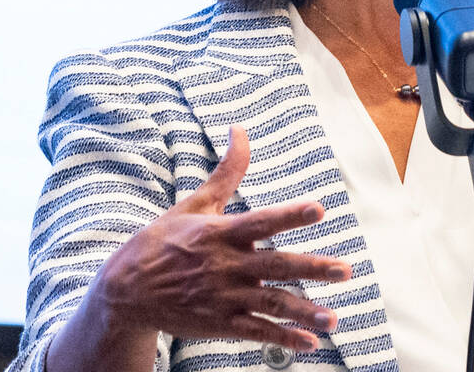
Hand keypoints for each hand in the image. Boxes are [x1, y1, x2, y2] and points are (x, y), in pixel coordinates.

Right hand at [92, 126, 351, 351]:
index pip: (262, 221)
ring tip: (333, 320)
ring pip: (272, 305)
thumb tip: (240, 130)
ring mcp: (224, 297)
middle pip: (276, 265)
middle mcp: (226, 265)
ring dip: (305, 312)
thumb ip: (227, 172)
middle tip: (345, 270)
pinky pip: (257, 332)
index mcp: (222, 233)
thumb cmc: (165, 239)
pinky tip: (309, 343)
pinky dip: (284, 339)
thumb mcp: (196, 203)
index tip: (319, 209)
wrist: (128, 290)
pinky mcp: (220, 323)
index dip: (291, 214)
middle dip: (312, 268)